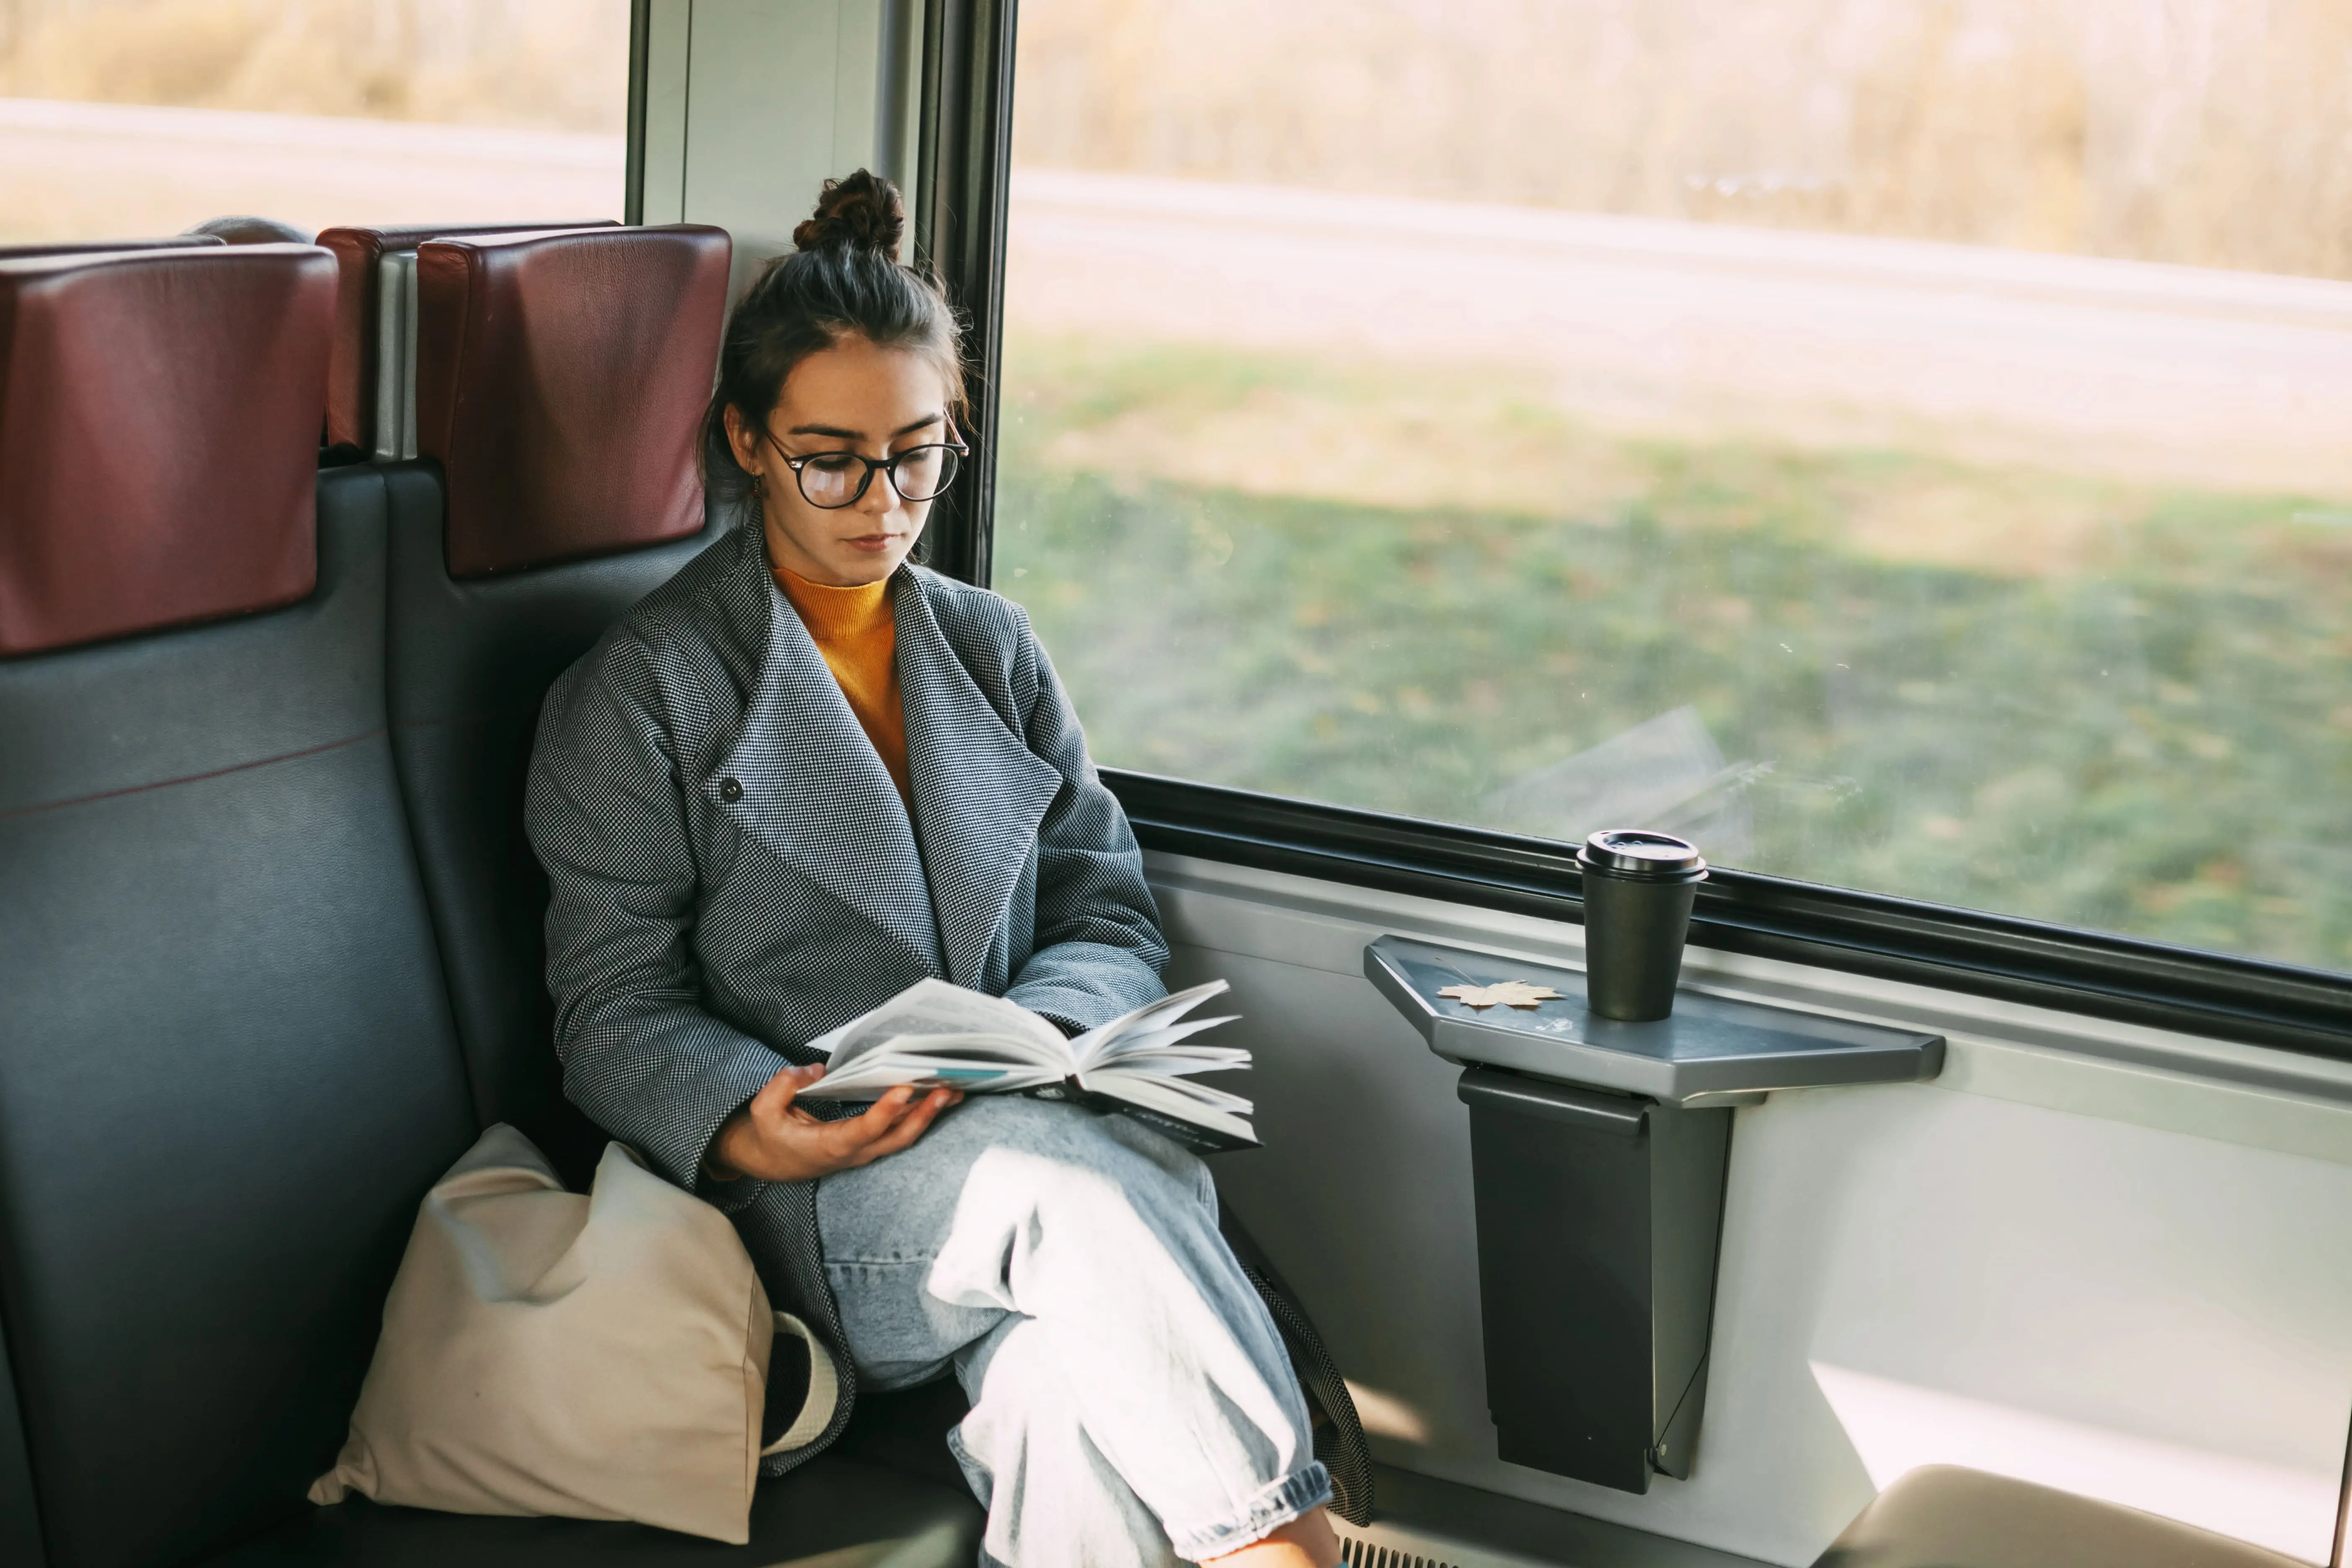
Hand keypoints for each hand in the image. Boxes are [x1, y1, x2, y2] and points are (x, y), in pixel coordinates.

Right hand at [709, 1064, 959, 1183]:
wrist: (769, 1161)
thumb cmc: (768, 1135)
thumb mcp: (763, 1110)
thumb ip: (784, 1087)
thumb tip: (814, 1070)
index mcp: (830, 1146)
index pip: (865, 1130)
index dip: (886, 1111)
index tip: (905, 1088)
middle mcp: (855, 1152)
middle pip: (898, 1137)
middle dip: (925, 1114)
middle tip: (947, 1088)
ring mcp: (865, 1150)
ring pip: (904, 1136)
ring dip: (930, 1114)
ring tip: (955, 1090)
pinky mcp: (870, 1144)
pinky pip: (900, 1131)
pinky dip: (920, 1115)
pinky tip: (936, 1097)